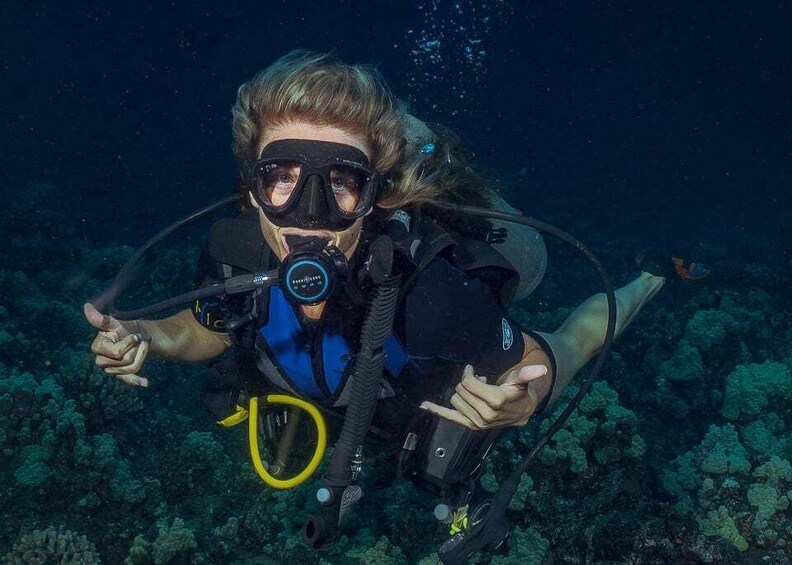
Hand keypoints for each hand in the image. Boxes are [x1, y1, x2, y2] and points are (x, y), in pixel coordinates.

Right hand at [84, 303, 149, 386]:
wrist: (138, 335)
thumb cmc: (125, 327)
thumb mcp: (116, 322)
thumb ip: (102, 319)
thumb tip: (86, 307)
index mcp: (98, 347)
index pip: (117, 353)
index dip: (130, 343)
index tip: (137, 335)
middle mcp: (101, 360)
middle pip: (126, 362)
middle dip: (138, 349)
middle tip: (142, 338)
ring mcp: (110, 369)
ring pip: (131, 368)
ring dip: (142, 355)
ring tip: (144, 345)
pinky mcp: (120, 375)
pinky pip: (129, 380)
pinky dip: (137, 381)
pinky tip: (146, 382)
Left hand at [420, 364, 547, 429]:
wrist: (521, 412)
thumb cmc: (517, 393)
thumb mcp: (520, 381)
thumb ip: (527, 374)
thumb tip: (540, 368)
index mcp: (495, 401)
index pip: (469, 382)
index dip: (469, 373)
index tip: (473, 370)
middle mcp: (484, 414)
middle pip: (461, 390)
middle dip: (466, 383)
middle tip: (478, 382)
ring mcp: (476, 422)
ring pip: (455, 399)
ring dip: (463, 393)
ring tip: (476, 392)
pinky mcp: (470, 425)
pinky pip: (450, 417)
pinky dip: (436, 410)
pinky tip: (424, 405)